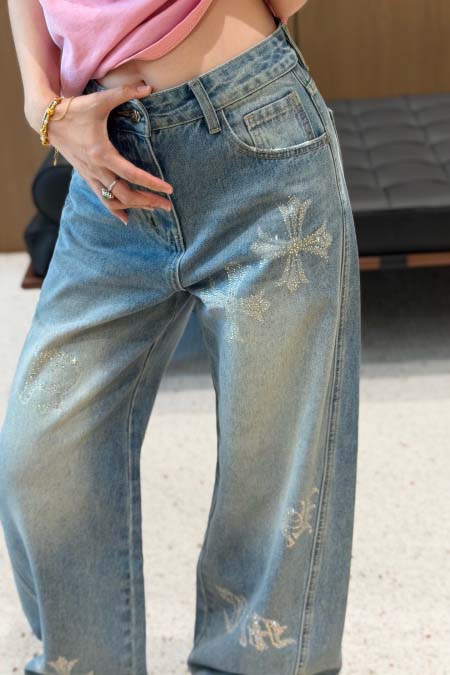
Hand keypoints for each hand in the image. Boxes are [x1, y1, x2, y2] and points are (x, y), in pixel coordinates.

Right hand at [44, 83, 173, 224]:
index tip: (168, 190)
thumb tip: (148, 86)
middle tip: (167, 206)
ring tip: (153, 209)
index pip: (132, 174)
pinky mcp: (85, 177)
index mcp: (102, 153)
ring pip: (114, 201)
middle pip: (125, 194)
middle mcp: (96, 169)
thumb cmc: (74, 109)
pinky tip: (127, 220)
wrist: (46, 119)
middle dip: (148, 201)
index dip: (152, 184)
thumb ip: (125, 92)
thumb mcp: (99, 100)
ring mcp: (90, 175)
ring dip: (135, 207)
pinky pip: (102, 199)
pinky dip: (115, 210)